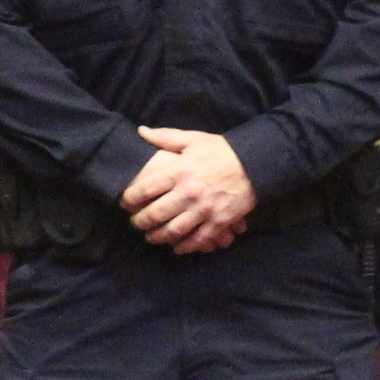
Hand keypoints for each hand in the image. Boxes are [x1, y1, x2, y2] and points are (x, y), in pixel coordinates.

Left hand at [118, 127, 257, 254]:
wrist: (255, 164)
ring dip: (158, 237)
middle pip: (156, 214)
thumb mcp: (193, 139)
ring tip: (150, 237)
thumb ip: (165, 137)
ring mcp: (204, 210)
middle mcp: (188, 193)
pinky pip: (198, 240)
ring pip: (173, 230)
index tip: (124, 202)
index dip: (130, 198)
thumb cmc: (221, 150)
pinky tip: (176, 248)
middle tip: (134, 223)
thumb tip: (141, 131)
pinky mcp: (219, 222)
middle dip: (140, 221)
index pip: (146, 188)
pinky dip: (185, 247)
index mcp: (179, 172)